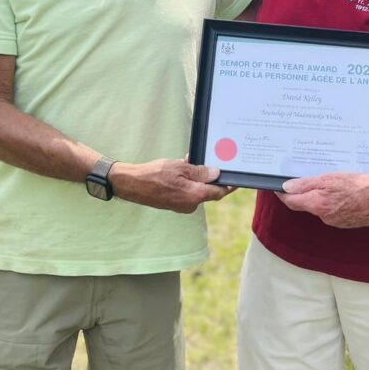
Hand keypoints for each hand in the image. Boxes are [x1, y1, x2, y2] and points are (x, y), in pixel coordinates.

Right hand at [109, 158, 231, 213]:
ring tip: (189, 163)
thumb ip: (199, 172)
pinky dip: (189, 183)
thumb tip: (216, 173)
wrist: (132, 184)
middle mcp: (190, 205)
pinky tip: (182, 171)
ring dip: (198, 179)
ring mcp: (182, 206)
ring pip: (198, 191)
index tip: (236, 180)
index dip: (228, 185)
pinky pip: (188, 193)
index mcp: (194, 195)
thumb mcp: (179, 167)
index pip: (219, 192)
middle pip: (209, 192)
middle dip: (211, 178)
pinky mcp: (175, 204)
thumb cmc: (154, 174)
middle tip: (212, 163)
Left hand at [277, 168, 368, 227]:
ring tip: (328, 182)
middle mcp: (324, 217)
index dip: (283, 194)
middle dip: (302, 193)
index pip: (291, 202)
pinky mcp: (348, 221)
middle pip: (306, 205)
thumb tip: (287, 188)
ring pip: (321, 207)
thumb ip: (306, 184)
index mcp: (317, 205)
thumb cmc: (359, 185)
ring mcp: (337, 221)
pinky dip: (334, 201)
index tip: (277, 186)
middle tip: (302, 178)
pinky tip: (342, 191)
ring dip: (320, 196)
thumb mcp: (329, 179)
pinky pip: (334, 210)